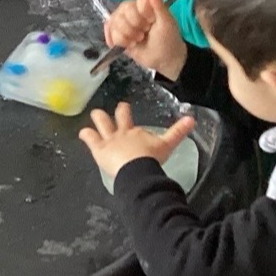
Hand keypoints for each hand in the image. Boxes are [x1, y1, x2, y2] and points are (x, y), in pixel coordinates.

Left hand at [79, 102, 195, 178]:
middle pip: (117, 115)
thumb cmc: (152, 158)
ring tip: (95, 116)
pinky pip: (88, 137)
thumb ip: (178, 132)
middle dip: (116, 112)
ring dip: (97, 118)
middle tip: (115, 110)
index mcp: (135, 131)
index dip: (126, 112)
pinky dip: (85, 134)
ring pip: (100, 121)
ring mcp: (109, 139)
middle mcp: (121, 132)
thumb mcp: (167, 144)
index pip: (130, 119)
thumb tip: (192, 120)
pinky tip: (83, 133)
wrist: (137, 168)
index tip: (125, 107)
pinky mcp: (98, 148)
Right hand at [105, 0, 188, 79]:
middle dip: (134, 26)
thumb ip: (159, 6)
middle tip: (144, 33)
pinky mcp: (116, 33)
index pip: (138, 0)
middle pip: (123, 10)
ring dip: (127, 35)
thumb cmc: (168, 40)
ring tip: (138, 40)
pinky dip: (118, 41)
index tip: (152, 21)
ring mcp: (123, 21)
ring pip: (114, 22)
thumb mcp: (166, 24)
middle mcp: (133, 10)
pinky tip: (128, 44)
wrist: (162, 60)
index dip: (143, 12)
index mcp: (147, 5)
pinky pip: (109, 32)